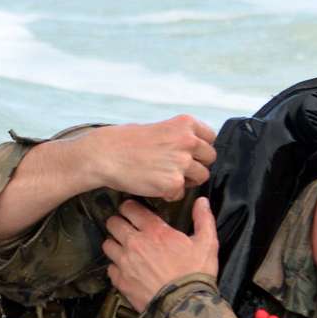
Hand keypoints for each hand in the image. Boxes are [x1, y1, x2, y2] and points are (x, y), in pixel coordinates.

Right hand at [81, 115, 216, 200]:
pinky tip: (155, 186)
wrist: (106, 155)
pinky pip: (182, 193)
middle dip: (196, 164)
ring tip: (166, 177)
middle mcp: (188, 141)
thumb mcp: (158, 127)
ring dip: (187, 180)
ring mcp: (182, 163)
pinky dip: (170, 193)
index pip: (210, 138)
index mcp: (185, 123)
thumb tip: (192, 149)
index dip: (199, 148)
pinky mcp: (174, 183)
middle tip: (176, 168)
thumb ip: (178, 136)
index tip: (188, 153)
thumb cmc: (126, 141)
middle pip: (209, 158)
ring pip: (201, 177)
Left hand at [103, 196, 218, 312]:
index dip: (130, 207)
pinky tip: (125, 268)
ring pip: (107, 244)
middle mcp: (135, 244)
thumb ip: (203, 219)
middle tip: (126, 227)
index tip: (133, 210)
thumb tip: (201, 202)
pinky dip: (116, 267)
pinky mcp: (121, 281)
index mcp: (154, 231)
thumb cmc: (195, 275)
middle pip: (113, 223)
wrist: (184, 306)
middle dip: (118, 222)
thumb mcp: (207, 244)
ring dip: (115, 243)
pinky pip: (110, 268)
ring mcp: (125, 263)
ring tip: (124, 247)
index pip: (130, 208)